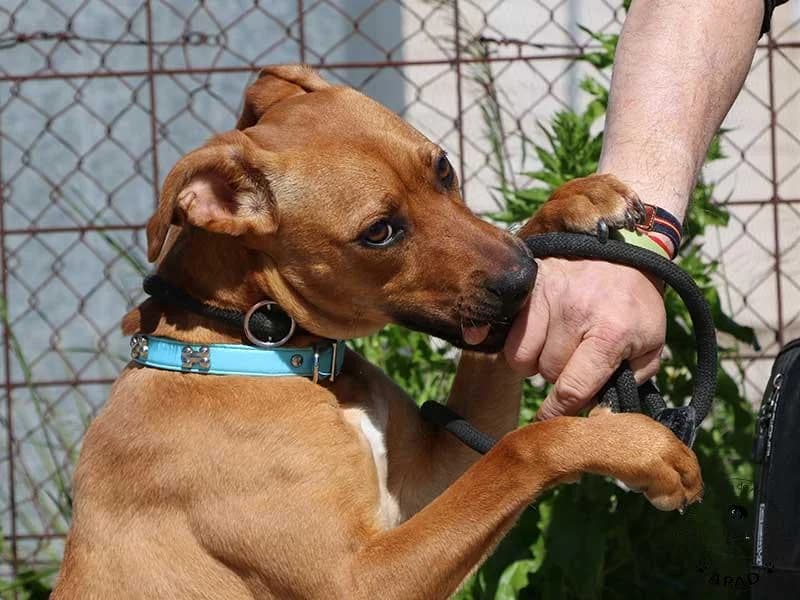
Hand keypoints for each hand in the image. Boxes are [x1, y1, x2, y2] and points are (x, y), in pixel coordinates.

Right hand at [504, 258, 665, 419]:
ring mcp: (549, 295)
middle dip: (561, 376)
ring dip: (538, 362)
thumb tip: (599, 411)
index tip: (549, 423)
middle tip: (576, 361)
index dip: (559, 412)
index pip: (572, 387)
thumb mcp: (651, 344)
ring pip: (523, 358)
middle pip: (548, 372)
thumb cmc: (637, 304)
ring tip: (558, 348)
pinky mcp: (531, 285)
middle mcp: (576, 312)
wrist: (625, 250)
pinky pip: (511, 334)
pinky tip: (540, 337)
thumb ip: (631, 380)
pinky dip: (521, 343)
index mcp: (611, 332)